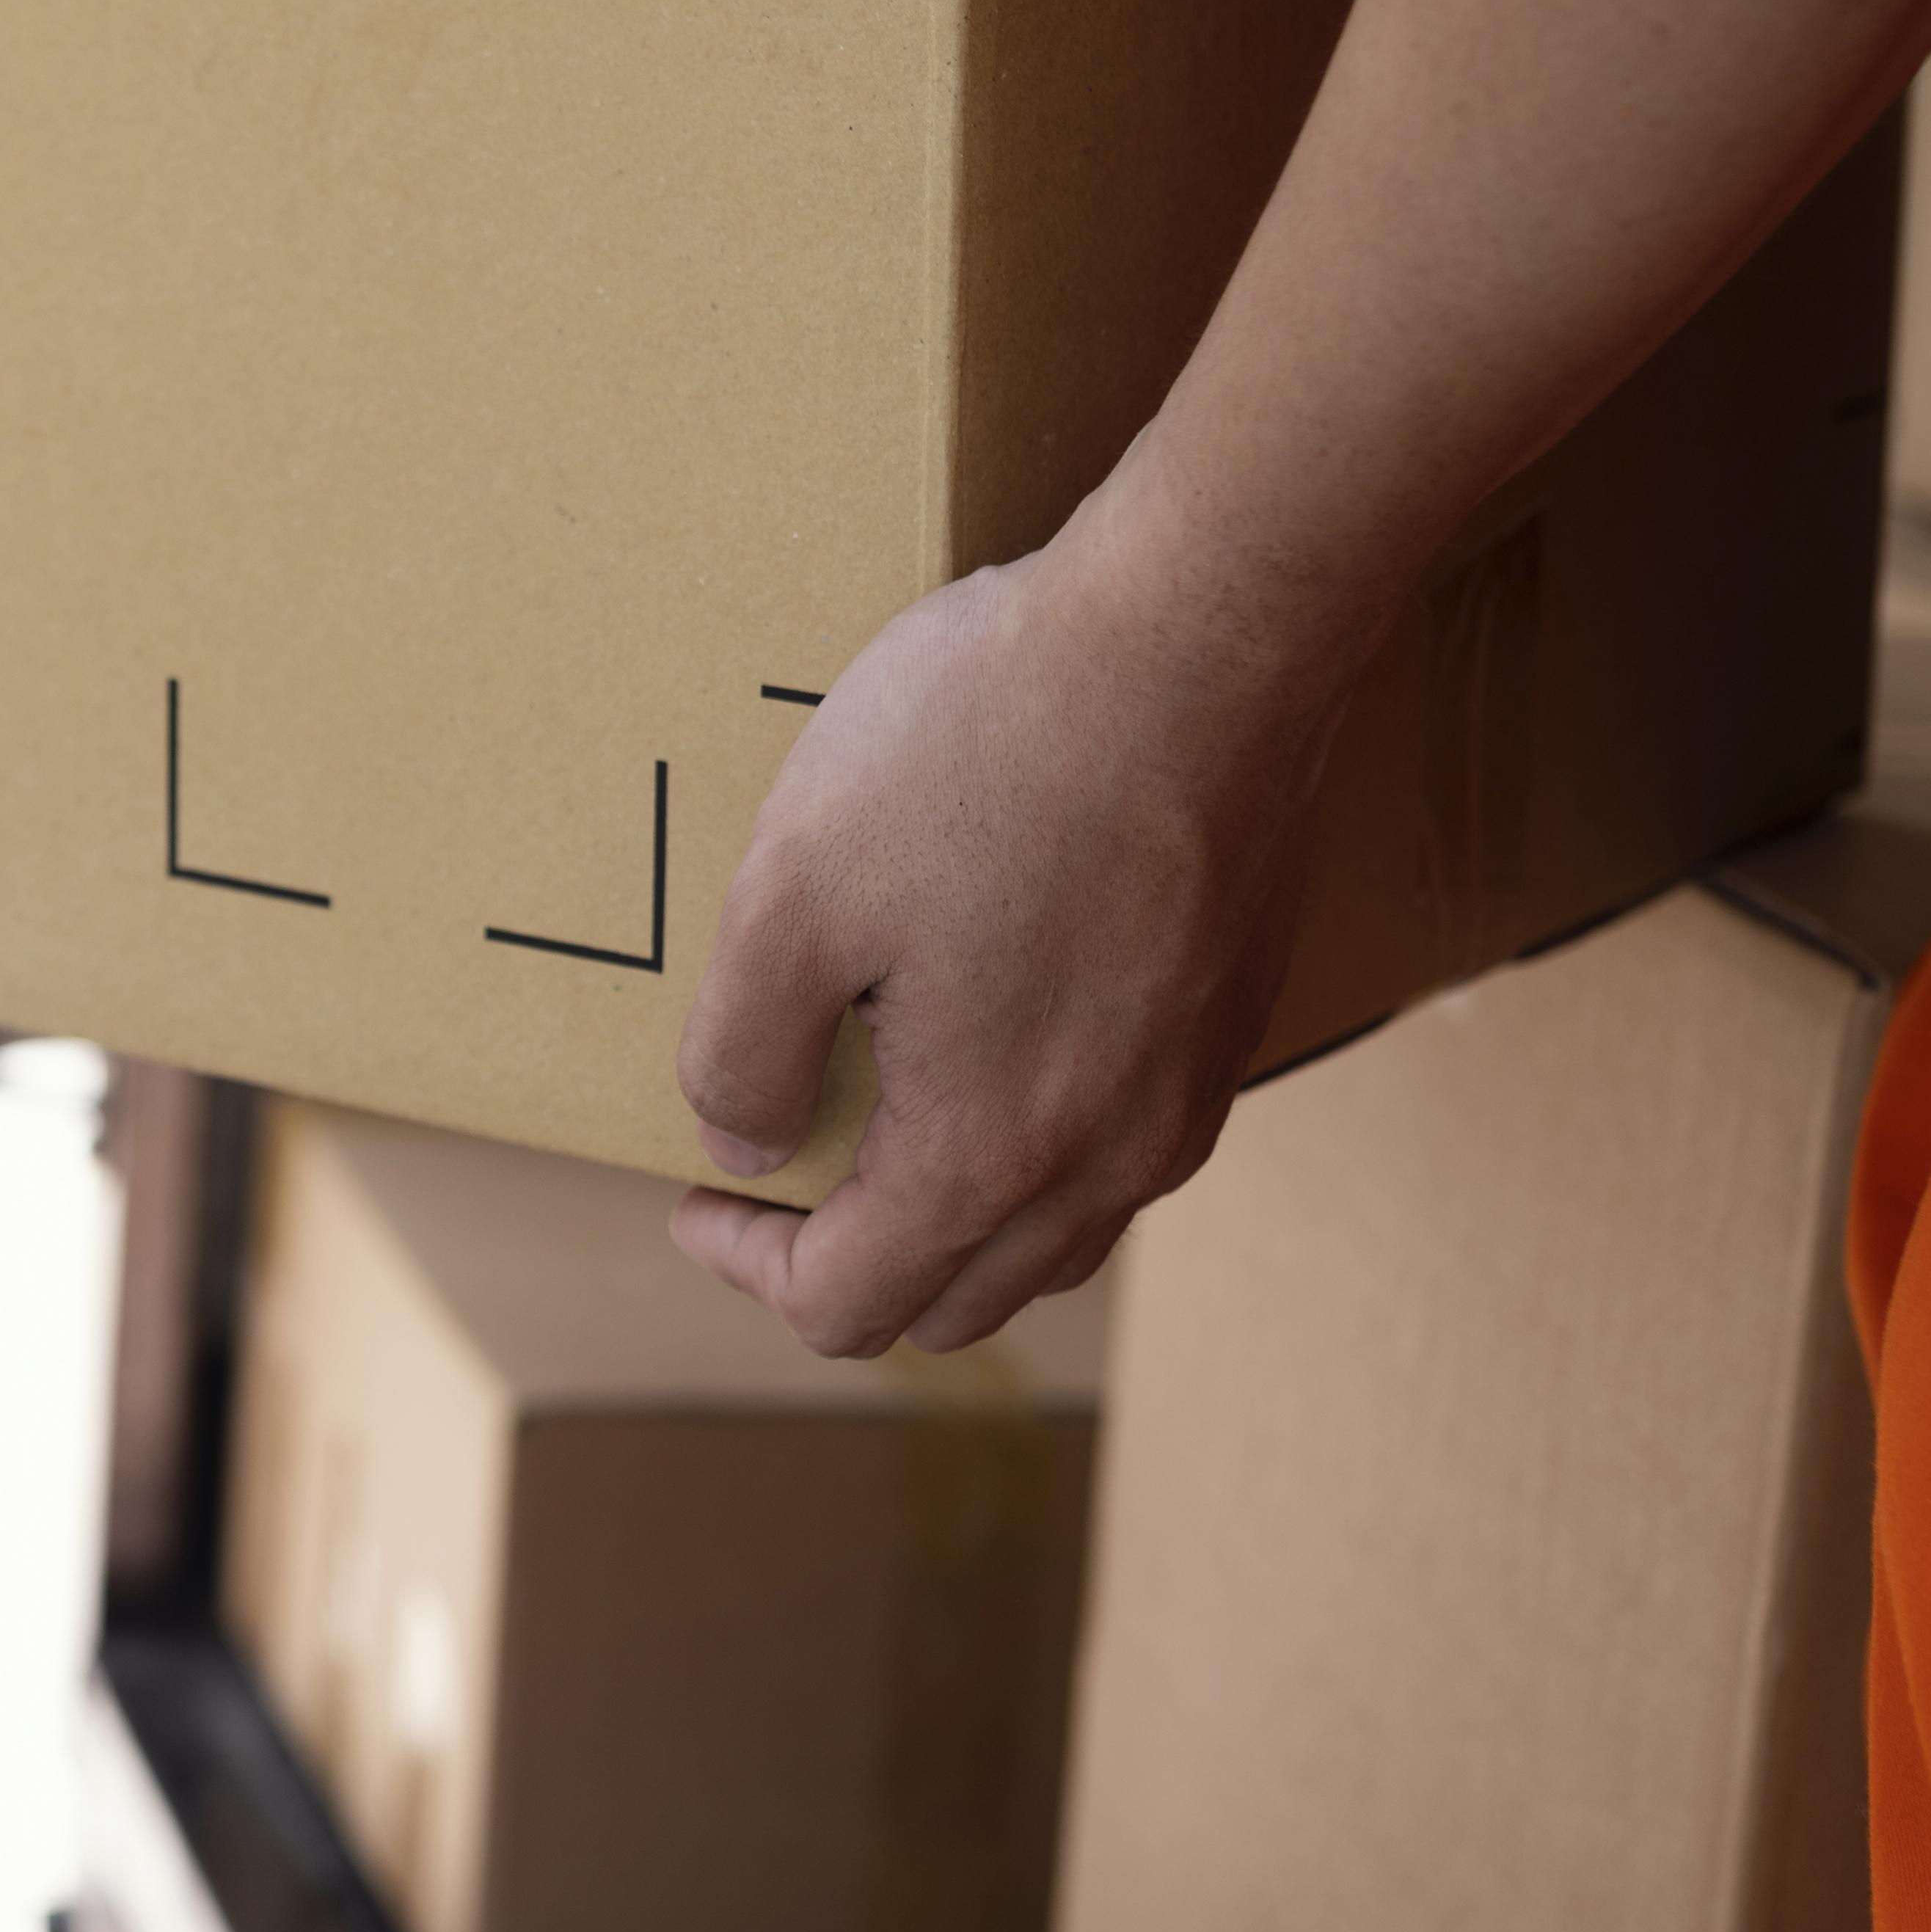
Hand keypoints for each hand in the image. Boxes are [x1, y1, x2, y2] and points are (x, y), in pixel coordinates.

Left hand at [668, 494, 1343, 1356]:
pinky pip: (1125, 1142)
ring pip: (1054, 1234)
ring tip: (883, 1114)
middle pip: (959, 1298)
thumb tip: (741, 1141)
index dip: (749, 1264)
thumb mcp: (793, 894)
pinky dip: (1042, 1142)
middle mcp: (1112, 1160)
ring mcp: (1189, 1093)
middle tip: (781, 1169)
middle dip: (851, 1262)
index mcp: (990, 1156)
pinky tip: (997, 1033)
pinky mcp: (1232, 1015)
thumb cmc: (990, 746)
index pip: (849, 1303)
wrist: (1204, 628)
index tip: (698, 1193)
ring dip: (953, 1213)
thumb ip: (743, 1048)